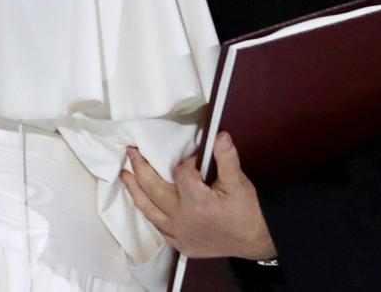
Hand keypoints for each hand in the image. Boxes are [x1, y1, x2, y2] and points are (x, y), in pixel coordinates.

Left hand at [120, 131, 276, 260]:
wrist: (255, 240)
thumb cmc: (247, 212)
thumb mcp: (238, 183)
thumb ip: (226, 158)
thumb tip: (219, 136)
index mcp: (197, 202)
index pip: (180, 173)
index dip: (186, 161)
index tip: (194, 158)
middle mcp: (182, 219)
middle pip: (153, 189)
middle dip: (140, 169)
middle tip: (131, 153)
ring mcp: (179, 234)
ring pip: (149, 210)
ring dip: (135, 191)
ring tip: (125, 176)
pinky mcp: (180, 244)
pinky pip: (158, 227)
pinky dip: (149, 213)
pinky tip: (144, 203)